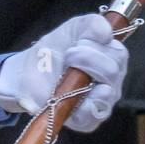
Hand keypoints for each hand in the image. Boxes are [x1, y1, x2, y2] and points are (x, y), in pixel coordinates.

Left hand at [0, 13, 128, 133]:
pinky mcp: (88, 119)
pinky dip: (86, 107)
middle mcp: (110, 81)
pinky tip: (75, 98)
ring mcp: (101, 101)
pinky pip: (95, 115)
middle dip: (87, 58)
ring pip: (108, 92)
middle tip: (68, 57)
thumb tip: (106, 32)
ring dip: (83, 79)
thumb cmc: (52, 52)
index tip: (76, 43)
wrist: (26, 73)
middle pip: (113, 70)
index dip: (97, 45)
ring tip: (66, 75)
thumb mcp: (71, 30)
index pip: (119, 52)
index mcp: (110, 58)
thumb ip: (90, 24)